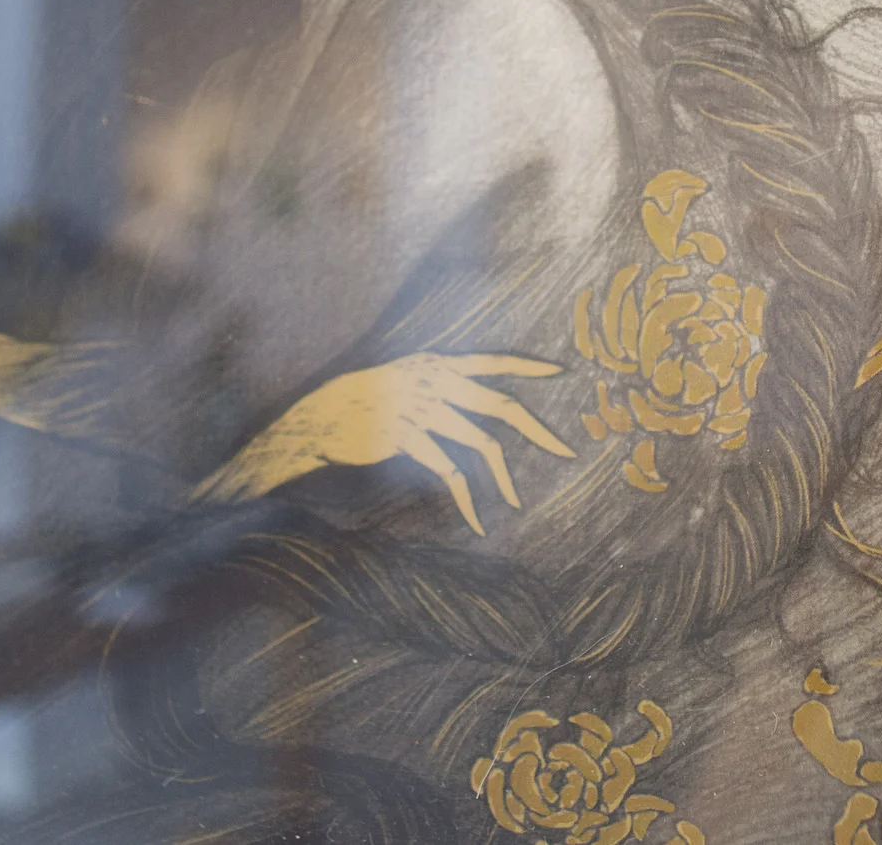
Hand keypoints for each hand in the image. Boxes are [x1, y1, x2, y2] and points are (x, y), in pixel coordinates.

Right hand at [193, 352, 575, 533]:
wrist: (315, 420)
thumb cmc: (360, 403)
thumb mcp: (401, 384)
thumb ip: (436, 387)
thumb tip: (471, 402)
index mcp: (434, 362)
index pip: (492, 360)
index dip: (528, 366)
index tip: (561, 372)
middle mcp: (433, 380)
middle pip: (499, 403)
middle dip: (537, 428)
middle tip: (566, 449)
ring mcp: (421, 409)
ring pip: (479, 443)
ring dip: (502, 478)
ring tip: (514, 503)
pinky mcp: (407, 438)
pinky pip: (450, 471)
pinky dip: (467, 500)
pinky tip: (477, 520)